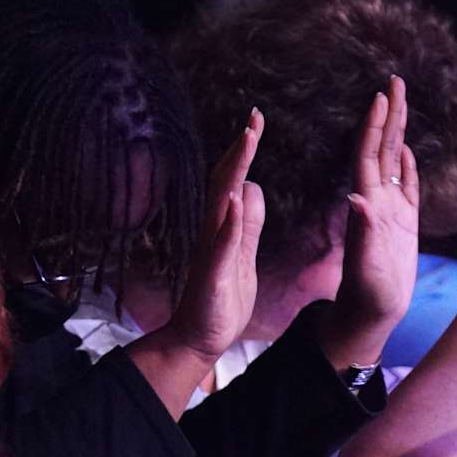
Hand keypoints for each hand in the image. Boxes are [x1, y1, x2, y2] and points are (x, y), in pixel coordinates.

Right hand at [167, 110, 265, 361]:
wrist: (199, 339)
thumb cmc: (221, 300)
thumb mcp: (242, 256)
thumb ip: (246, 225)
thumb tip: (251, 190)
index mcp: (223, 228)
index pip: (234, 181)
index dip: (244, 152)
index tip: (256, 121)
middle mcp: (213, 232)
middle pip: (224, 182)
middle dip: (239, 149)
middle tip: (254, 118)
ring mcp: (210, 252)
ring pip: (220, 204)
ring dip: (233, 171)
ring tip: (247, 141)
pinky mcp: (211, 275)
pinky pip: (220, 243)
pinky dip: (228, 220)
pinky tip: (236, 199)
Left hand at [318, 76, 419, 367]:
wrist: (371, 317)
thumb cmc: (368, 297)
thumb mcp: (365, 266)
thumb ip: (363, 232)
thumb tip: (357, 197)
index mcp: (366, 206)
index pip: (369, 157)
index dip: (373, 127)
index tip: (379, 96)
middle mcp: (377, 202)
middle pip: (383, 149)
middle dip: (388, 115)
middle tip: (394, 80)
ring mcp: (390, 213)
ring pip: (396, 162)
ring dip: (398, 131)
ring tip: (401, 101)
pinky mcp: (403, 227)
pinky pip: (406, 188)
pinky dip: (408, 166)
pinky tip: (408, 149)